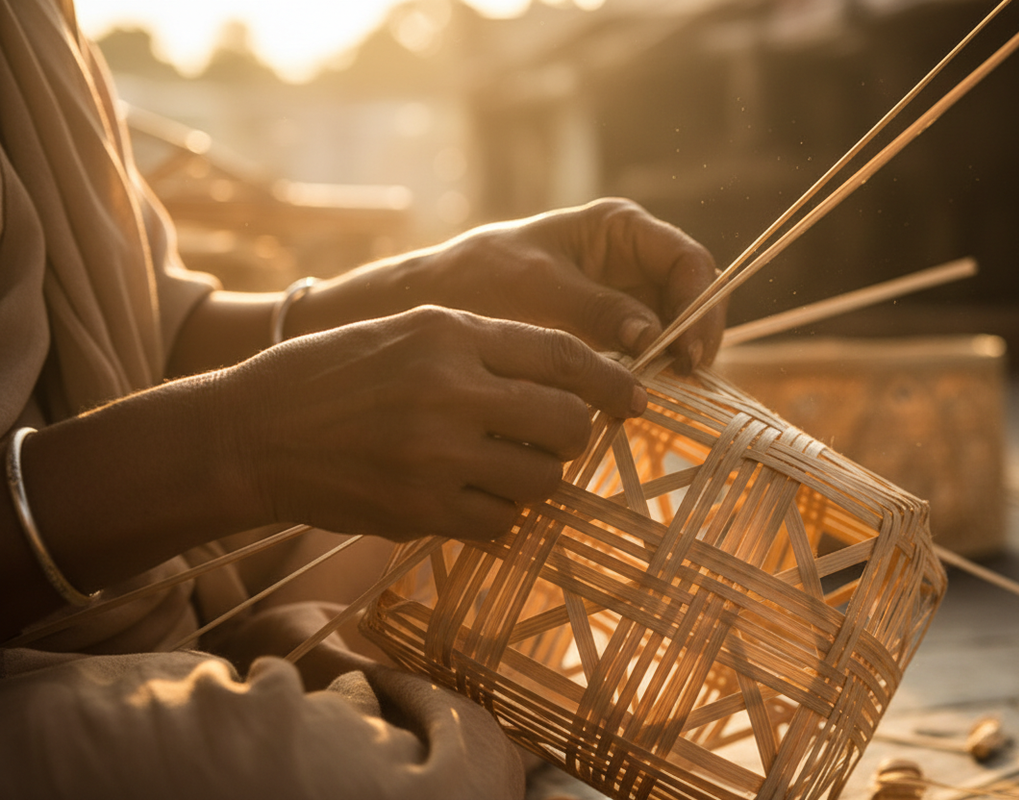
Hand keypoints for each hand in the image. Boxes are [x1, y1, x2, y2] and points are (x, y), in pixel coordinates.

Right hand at [223, 305, 645, 542]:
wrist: (254, 432)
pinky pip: (502, 522)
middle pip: (567, 421)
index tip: (636, 396)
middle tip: (558, 437)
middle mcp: (450, 389)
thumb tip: (567, 376)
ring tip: (504, 467)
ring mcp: (436, 454)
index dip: (611, 378)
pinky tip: (471, 497)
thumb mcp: (408, 330)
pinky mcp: (420, 510)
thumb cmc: (335, 373)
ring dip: (538, 478)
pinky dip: (499, 514)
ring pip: (543, 479)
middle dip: (575, 433)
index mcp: (450, 332)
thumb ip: (486, 346)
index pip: (563, 354)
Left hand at [421, 198, 723, 372]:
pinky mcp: (611, 338)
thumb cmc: (481, 278)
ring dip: (676, 363)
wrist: (439, 304)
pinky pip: (648, 357)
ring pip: (676, 332)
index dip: (700, 304)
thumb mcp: (537, 289)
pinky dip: (650, 377)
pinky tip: (637, 400)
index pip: (688, 261)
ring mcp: (625, 301)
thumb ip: (596, 308)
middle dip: (694, 338)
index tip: (688, 351)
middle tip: (683, 381)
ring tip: (661, 395)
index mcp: (621, 229)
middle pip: (692, 299)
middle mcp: (633, 262)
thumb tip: (654, 336)